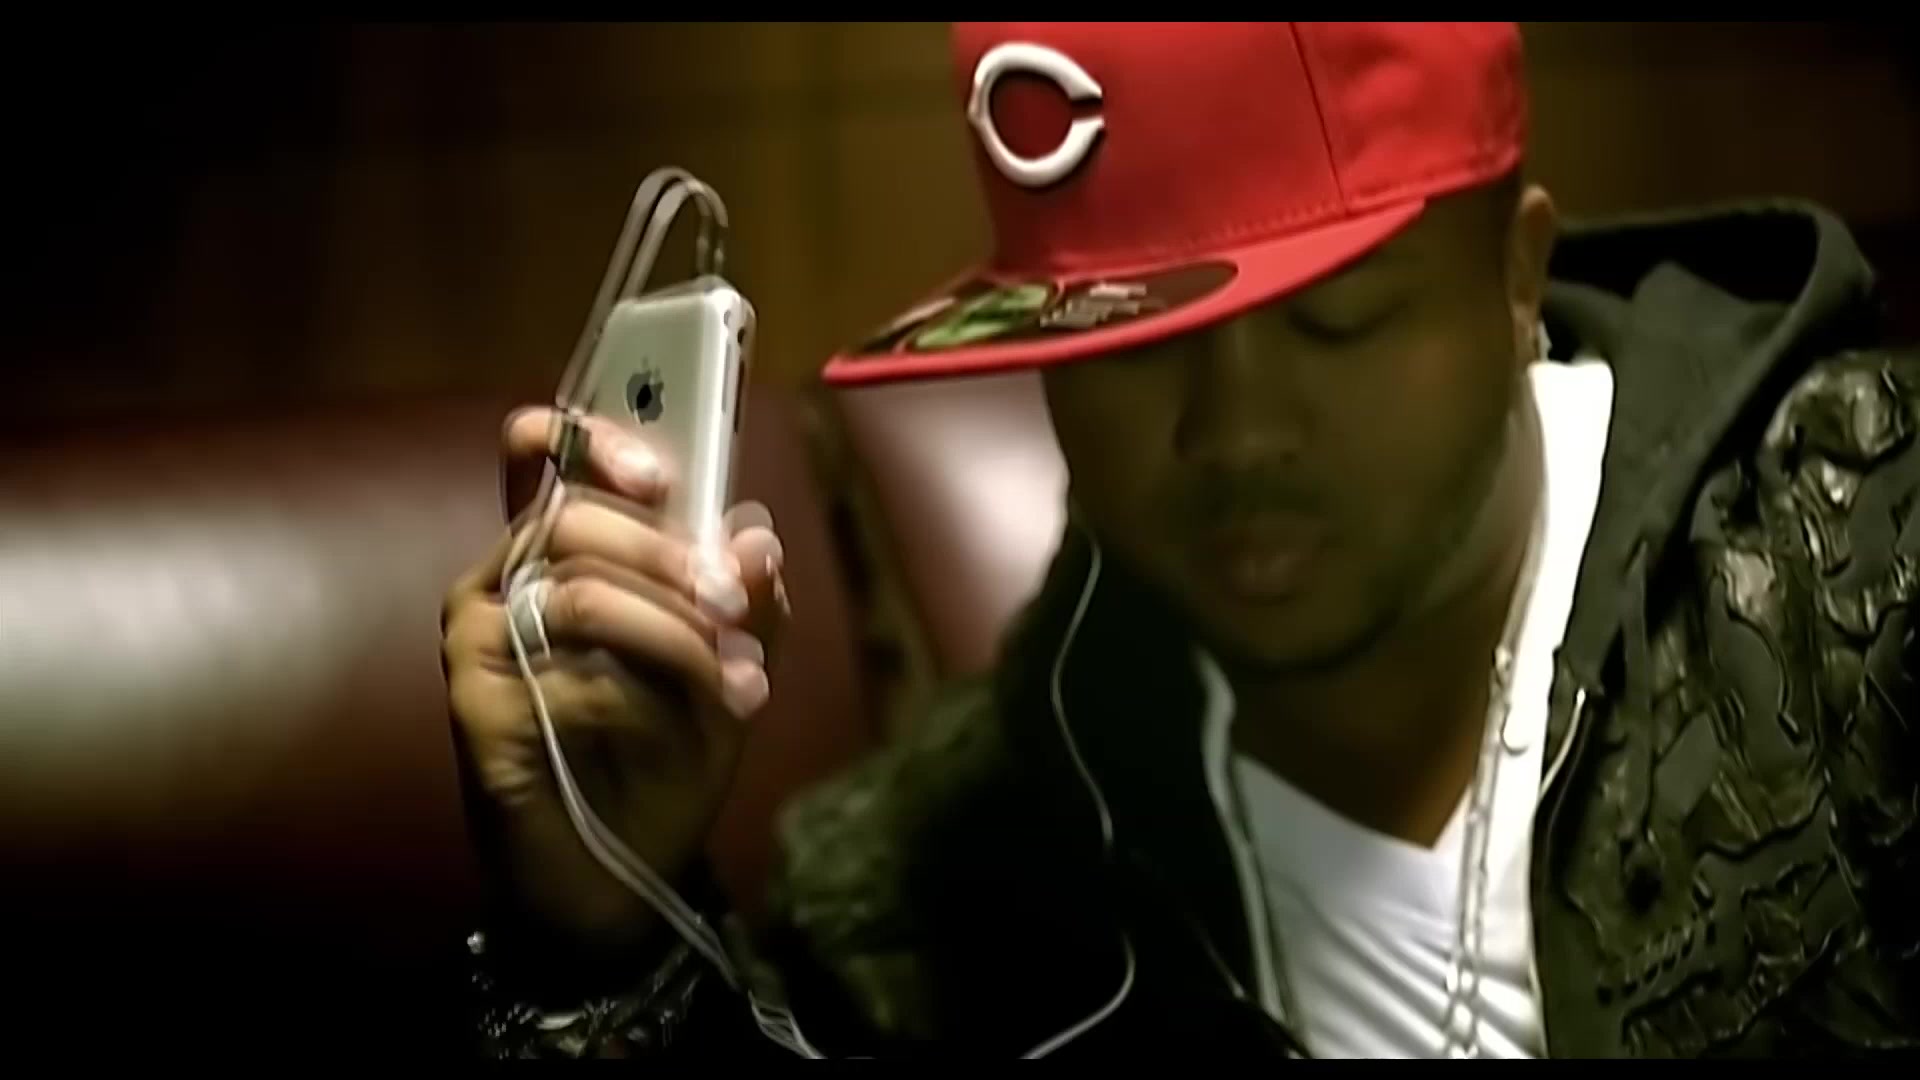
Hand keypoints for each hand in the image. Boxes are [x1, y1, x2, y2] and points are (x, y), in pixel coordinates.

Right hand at [442, 406, 789, 957]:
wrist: (622, 874)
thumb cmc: (668, 756)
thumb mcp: (735, 664)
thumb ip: (751, 597)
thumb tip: (758, 535)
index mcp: (564, 552)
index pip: (547, 456)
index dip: (592, 441)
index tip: (662, 478)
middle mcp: (509, 579)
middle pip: (578, 519)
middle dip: (672, 557)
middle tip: (736, 604)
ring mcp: (480, 636)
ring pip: (578, 588)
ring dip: (671, 630)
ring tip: (736, 681)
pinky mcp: (472, 698)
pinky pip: (556, 669)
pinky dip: (632, 694)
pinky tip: (673, 728)